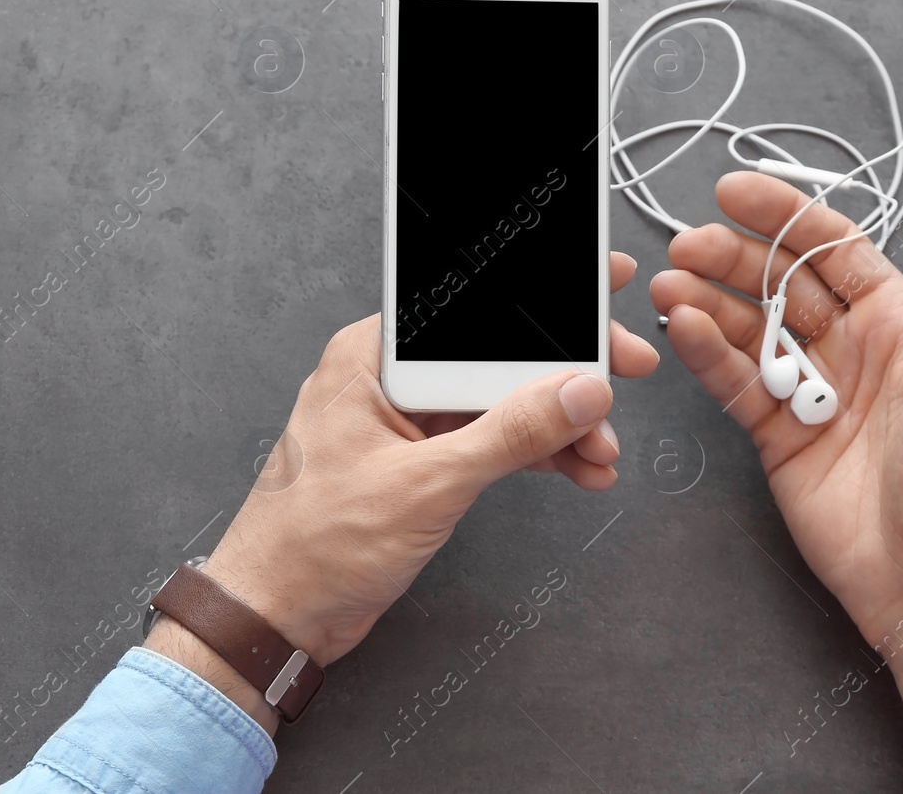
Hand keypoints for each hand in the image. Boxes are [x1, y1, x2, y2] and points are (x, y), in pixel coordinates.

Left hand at [148, 251, 657, 732]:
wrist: (276, 616)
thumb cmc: (312, 545)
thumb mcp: (428, 483)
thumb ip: (510, 433)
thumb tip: (575, 391)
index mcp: (373, 357)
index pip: (471, 312)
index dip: (543, 304)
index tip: (600, 286)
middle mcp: (390, 378)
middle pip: (494, 352)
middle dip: (564, 368)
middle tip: (626, 366)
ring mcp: (407, 421)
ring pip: (500, 399)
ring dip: (558, 422)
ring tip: (602, 447)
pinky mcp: (421, 461)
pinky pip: (490, 440)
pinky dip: (534, 453)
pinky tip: (576, 468)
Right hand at [650, 171, 902, 731]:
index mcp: (902, 320)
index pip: (833, 249)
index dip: (783, 217)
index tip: (732, 192)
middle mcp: (853, 348)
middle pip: (779, 283)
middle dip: (731, 258)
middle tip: (686, 244)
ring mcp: (812, 391)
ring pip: (748, 329)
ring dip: (707, 303)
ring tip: (667, 284)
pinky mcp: (778, 436)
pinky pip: (735, 383)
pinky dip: (706, 355)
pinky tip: (682, 329)